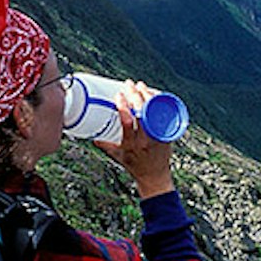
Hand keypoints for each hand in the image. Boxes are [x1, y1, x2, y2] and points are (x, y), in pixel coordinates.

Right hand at [92, 80, 174, 198]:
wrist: (155, 176)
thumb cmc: (135, 166)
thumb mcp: (118, 156)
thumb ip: (106, 145)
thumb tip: (93, 137)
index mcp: (131, 144)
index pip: (127, 122)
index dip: (123, 106)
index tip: (118, 94)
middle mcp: (145, 139)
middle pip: (142, 112)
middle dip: (135, 95)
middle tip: (129, 84)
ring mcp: (157, 136)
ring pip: (155, 111)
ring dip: (148, 95)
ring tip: (141, 85)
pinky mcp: (166, 133)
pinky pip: (164, 115)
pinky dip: (160, 103)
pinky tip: (155, 94)